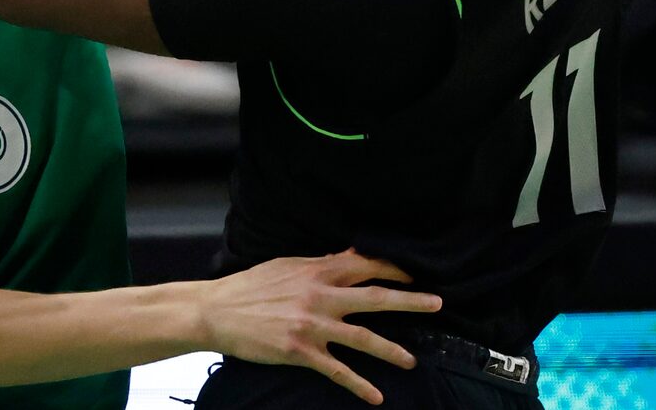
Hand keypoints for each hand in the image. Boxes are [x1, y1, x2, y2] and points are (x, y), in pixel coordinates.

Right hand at [199, 250, 439, 406]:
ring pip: (362, 338)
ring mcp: (311, 325)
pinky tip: (376, 397)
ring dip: (392, 350)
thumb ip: (316, 266)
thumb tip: (345, 259)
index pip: (362, 264)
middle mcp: (318, 295)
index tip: (415, 273)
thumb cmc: (250, 287)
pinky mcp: (300, 351)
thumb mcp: (283, 267)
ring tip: (413, 361)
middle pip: (374, 297)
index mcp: (314, 270)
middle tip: (438, 304)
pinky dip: (360, 385)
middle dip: (409, 301)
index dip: (392, 268)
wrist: (217, 310)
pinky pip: (338, 371)